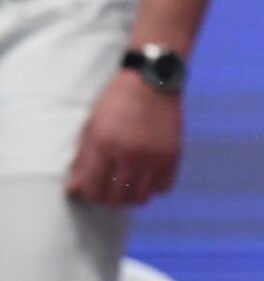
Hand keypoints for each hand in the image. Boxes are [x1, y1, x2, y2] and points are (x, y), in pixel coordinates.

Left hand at [65, 70, 181, 205]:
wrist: (152, 81)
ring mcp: (154, 157)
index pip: (94, 189)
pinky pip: (163, 187)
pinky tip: (147, 177)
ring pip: (141, 197)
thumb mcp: (92, 126)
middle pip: (116, 198)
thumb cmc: (117, 101)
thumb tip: (74, 189)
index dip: (89, 194)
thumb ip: (82, 159)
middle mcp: (130, 155)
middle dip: (108, 198)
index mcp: (105, 146)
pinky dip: (154, 188)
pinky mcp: (172, 155)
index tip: (91, 188)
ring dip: (131, 197)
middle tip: (108, 188)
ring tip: (127, 186)